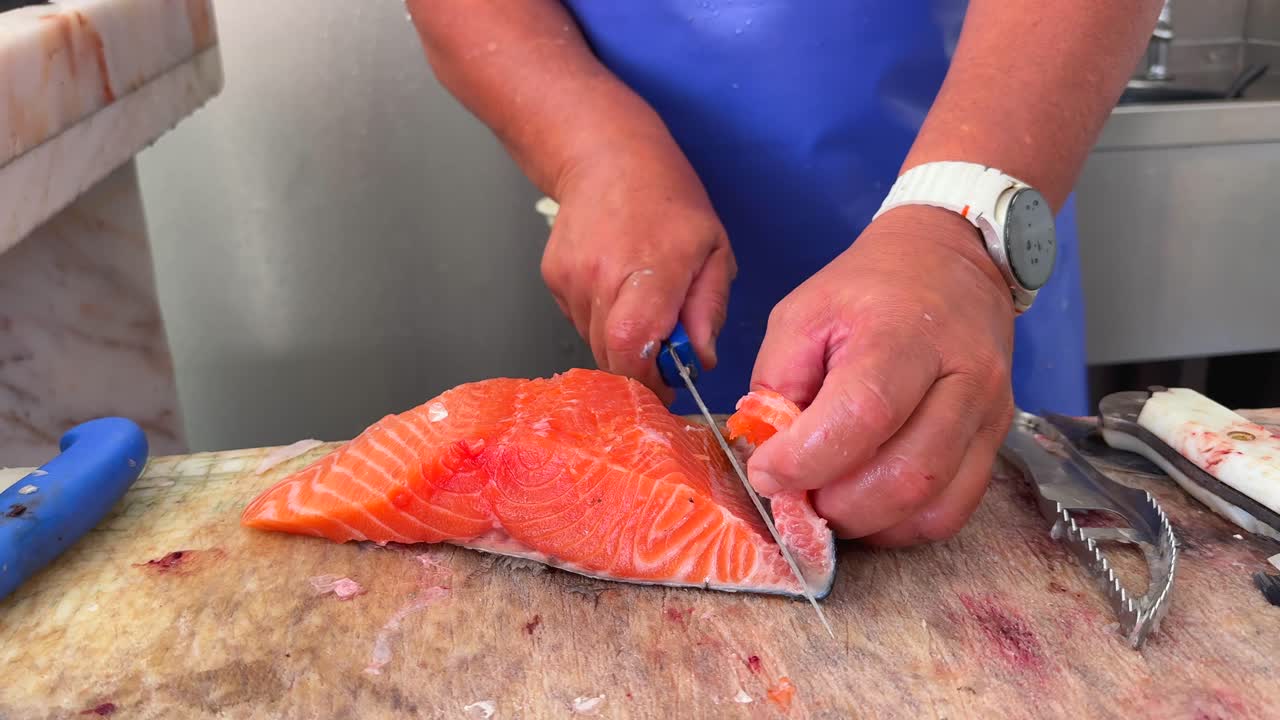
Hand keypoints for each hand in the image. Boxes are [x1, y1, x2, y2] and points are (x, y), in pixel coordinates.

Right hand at [542, 139, 735, 401]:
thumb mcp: (713, 247)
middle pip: (612, 356)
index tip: (668, 387)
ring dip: (621, 340)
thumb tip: (701, 359)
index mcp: (651, 271)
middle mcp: (602, 277)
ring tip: (640, 302)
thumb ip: (710, 308)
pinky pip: (579, 320)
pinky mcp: (553, 278)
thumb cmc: (667, 199)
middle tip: (663, 349)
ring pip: (595, 341)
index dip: (649, 381)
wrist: (606, 155)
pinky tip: (614, 285)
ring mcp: (571, 279)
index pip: (633, 348)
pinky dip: (600, 318)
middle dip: (640, 367)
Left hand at [746, 205, 1015, 544]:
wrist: (951, 265)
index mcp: (904, 333)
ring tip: (830, 501)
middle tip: (799, 496)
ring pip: (933, 506)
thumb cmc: (866, 291)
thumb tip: (770, 460)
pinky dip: (901, 525)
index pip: (864, 413)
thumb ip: (778, 384)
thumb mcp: (802, 315)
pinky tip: (869, 504)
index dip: (807, 459)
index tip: (767, 473)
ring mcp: (989, 415)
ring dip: (868, 522)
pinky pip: (953, 513)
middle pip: (907, 475)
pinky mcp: (997, 442)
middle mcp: (962, 377)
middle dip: (837, 505)